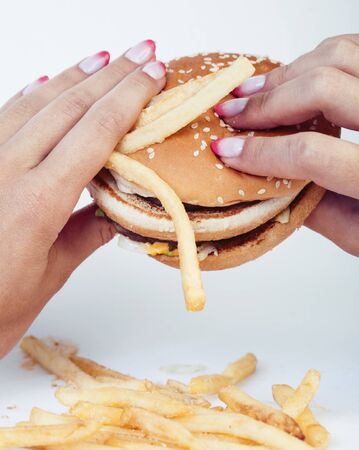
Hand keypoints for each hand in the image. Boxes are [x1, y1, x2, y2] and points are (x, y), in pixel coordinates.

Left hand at [0, 40, 165, 356]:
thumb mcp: (48, 278)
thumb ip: (86, 236)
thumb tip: (120, 211)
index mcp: (36, 204)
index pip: (94, 133)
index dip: (128, 99)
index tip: (153, 76)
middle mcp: (5, 172)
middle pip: (68, 107)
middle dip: (111, 75)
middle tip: (143, 53)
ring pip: (34, 103)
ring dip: (73, 76)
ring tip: (105, 58)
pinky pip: (3, 118)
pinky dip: (30, 96)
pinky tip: (47, 82)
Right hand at [211, 34, 358, 255]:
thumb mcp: (358, 235)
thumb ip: (313, 212)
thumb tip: (264, 183)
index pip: (311, 155)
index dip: (260, 152)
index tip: (226, 150)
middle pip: (323, 88)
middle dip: (265, 102)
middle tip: (230, 112)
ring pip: (338, 55)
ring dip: (285, 73)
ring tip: (252, 90)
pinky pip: (354, 48)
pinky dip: (316, 57)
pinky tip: (292, 77)